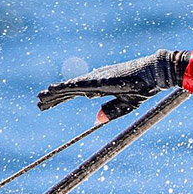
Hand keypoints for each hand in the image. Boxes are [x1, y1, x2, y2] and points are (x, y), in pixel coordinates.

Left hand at [37, 50, 189, 110]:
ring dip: (54, 93)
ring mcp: (96, 78)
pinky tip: (52, 90)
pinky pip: (77, 85)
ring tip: (39, 98)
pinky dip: (63, 88)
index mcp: (100, 86)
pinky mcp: (99, 79)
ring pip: (69, 87)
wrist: (154, 74)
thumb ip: (110, 111)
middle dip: (53, 98)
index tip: (47, 104)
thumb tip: (96, 119)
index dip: (60, 98)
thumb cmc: (143, 87)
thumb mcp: (126, 105)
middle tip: (38, 104)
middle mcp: (94, 80)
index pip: (74, 93)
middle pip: (68, 90)